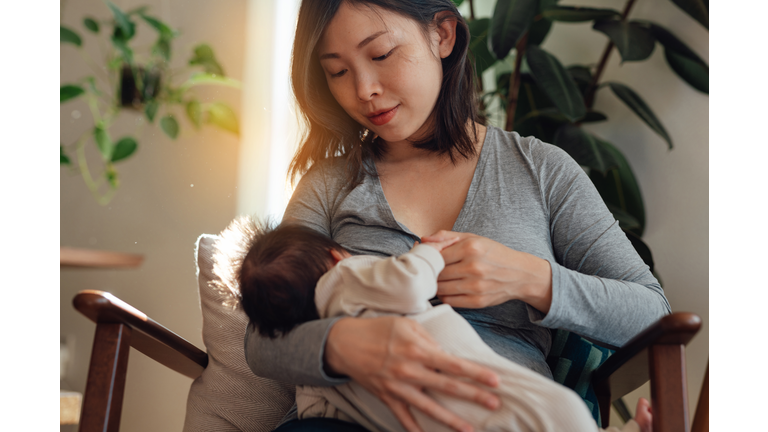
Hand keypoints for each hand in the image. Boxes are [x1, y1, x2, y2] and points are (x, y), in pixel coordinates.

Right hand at [324, 316, 500, 431]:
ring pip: (429, 408)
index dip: (476, 373)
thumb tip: (446, 355)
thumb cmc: (378, 330)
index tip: (495, 380)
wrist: (344, 343)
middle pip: (447, 387)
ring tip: (469, 430)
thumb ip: (428, 340)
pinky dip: (415, 430)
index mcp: (417, 350)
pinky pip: (404, 418)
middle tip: (495, 403)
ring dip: (451, 420)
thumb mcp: (405, 325)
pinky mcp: (387, 397)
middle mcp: (409, 371)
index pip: (453, 364)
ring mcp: (397, 387)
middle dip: (473, 396)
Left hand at [421, 230, 552, 312]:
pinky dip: (444, 296)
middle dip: (429, 272)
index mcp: (471, 248)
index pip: (436, 255)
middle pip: (436, 273)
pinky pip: (449, 301)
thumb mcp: (473, 238)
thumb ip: (446, 236)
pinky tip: (448, 289)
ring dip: (435, 285)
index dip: (427, 258)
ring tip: (438, 279)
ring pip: (440, 288)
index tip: (425, 259)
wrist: (520, 274)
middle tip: (428, 270)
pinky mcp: (477, 301)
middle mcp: (473, 267)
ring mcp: (475, 286)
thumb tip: (423, 240)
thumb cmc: (494, 254)